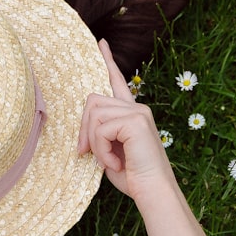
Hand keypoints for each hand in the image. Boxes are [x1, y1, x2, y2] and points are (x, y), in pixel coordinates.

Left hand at [77, 40, 175, 202]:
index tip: (101, 43)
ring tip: (108, 161)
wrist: (152, 191)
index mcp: (131, 114)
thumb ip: (99, 135)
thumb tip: (82, 131)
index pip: (117, 82)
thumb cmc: (132, 177)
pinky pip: (101, 128)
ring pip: (93, 114)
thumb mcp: (109, 153)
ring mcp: (138, 112)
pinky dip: (100, 149)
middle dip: (83, 129)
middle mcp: (136, 108)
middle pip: (92, 101)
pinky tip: (114, 163)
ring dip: (93, 142)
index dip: (108, 62)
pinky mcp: (136, 121)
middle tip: (86, 153)